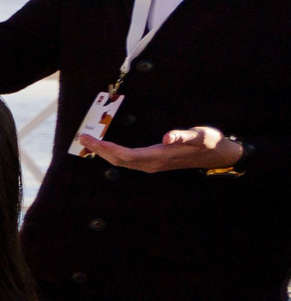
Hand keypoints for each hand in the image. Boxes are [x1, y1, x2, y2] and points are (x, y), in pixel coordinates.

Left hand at [78, 126, 243, 171]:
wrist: (218, 155)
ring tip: (89, 142)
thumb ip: (183, 136)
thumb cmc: (209, 143)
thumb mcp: (200, 136)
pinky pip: (128, 160)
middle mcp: (152, 164)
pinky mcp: (153, 162)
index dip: (107, 148)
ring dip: (104, 152)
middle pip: (119, 160)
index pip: (126, 155)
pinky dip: (113, 153)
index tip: (91, 139)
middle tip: (82, 137)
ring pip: (122, 161)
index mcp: (159, 157)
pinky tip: (106, 147)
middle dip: (99, 150)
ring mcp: (152, 165)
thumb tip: (168, 138)